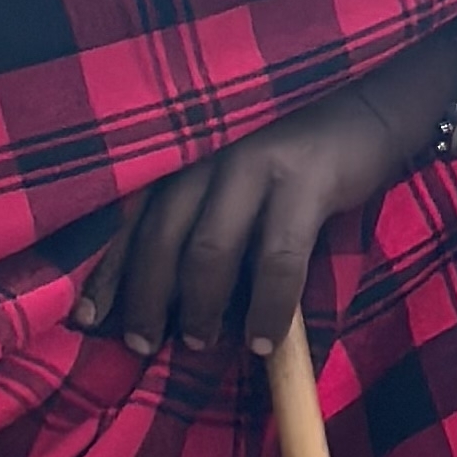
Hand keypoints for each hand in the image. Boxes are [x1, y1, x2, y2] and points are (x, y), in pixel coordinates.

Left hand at [72, 36, 456, 358]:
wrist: (372, 111)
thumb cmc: (297, 160)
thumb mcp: (235, 181)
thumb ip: (201, 219)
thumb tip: (167, 300)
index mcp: (187, 155)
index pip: (131, 216)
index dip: (107, 271)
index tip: (84, 320)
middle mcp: (208, 153)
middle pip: (159, 234)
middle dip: (145, 297)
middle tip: (139, 346)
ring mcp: (254, 162)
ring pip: (209, 248)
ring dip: (201, 306)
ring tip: (199, 345)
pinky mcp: (304, 179)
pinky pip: (276, 259)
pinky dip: (268, 308)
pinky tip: (263, 341)